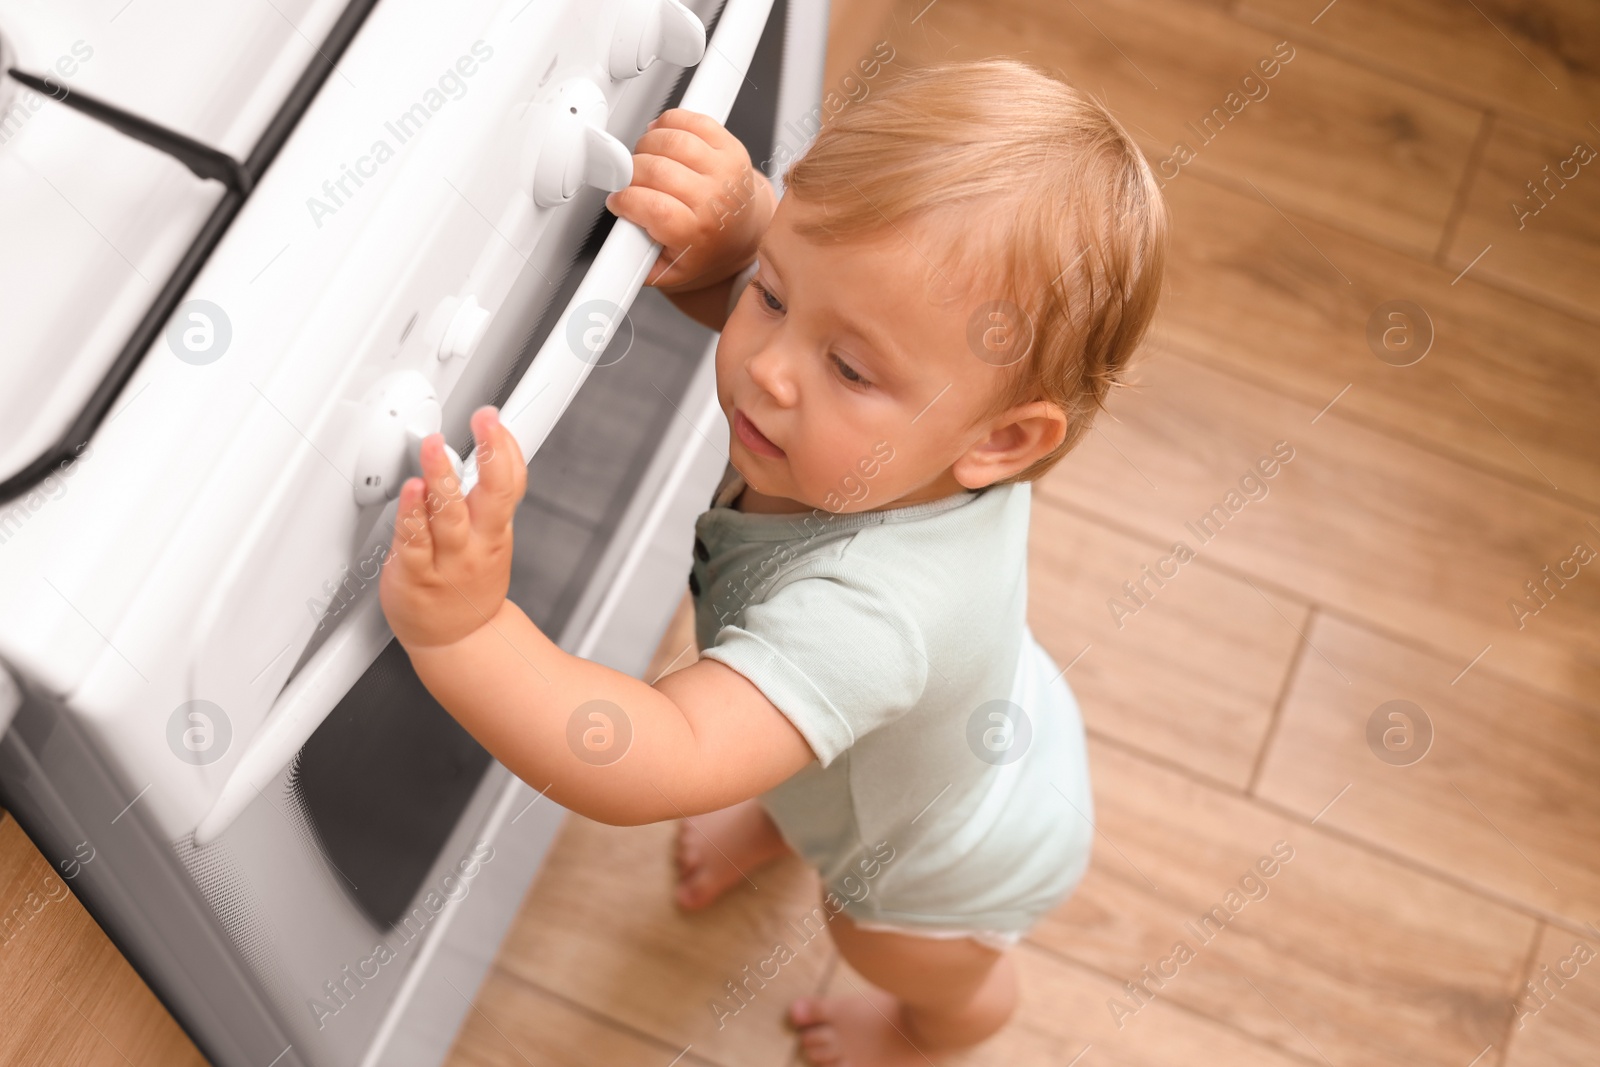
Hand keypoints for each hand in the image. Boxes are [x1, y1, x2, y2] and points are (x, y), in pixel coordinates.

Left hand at [380, 406, 526, 648]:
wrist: (457, 639)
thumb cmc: (469, 583)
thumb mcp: (493, 536)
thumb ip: (488, 493)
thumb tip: (492, 447)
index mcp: (495, 530)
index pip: (511, 484)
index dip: (506, 449)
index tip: (494, 420)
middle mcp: (476, 543)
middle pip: (492, 495)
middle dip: (491, 454)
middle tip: (484, 421)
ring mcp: (446, 561)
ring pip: (448, 517)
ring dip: (442, 480)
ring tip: (435, 448)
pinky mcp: (413, 575)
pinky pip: (413, 543)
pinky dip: (412, 515)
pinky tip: (410, 493)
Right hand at [605, 108, 775, 294]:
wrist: (741, 234)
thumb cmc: (703, 248)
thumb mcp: (668, 270)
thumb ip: (637, 263)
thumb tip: (615, 249)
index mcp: (697, 232)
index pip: (653, 206)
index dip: (625, 199)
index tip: (619, 200)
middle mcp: (715, 200)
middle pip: (657, 170)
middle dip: (631, 172)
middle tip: (630, 181)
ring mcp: (725, 170)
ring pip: (673, 140)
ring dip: (648, 145)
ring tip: (646, 159)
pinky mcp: (730, 147)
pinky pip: (694, 121)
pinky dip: (670, 122)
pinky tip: (663, 137)